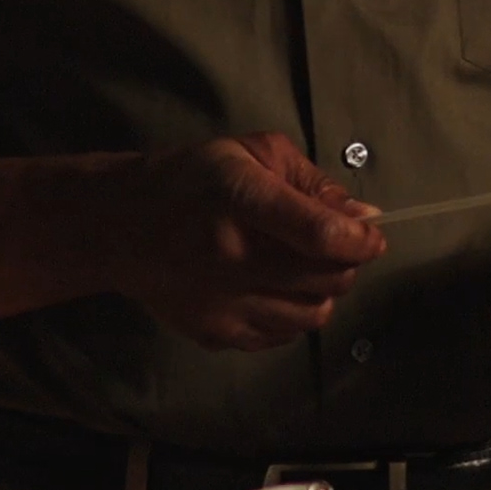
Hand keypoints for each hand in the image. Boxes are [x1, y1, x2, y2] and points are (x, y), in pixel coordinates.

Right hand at [104, 132, 386, 350]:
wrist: (120, 228)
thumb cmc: (189, 181)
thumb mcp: (250, 154)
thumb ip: (311, 183)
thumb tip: (362, 217)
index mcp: (239, 198)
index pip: (320, 234)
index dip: (360, 240)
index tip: (371, 236)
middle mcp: (231, 256)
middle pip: (326, 277)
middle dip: (348, 261)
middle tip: (336, 245)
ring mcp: (223, 301)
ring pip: (314, 313)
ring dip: (324, 290)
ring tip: (304, 266)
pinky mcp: (217, 333)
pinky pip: (286, 335)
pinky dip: (295, 313)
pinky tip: (276, 287)